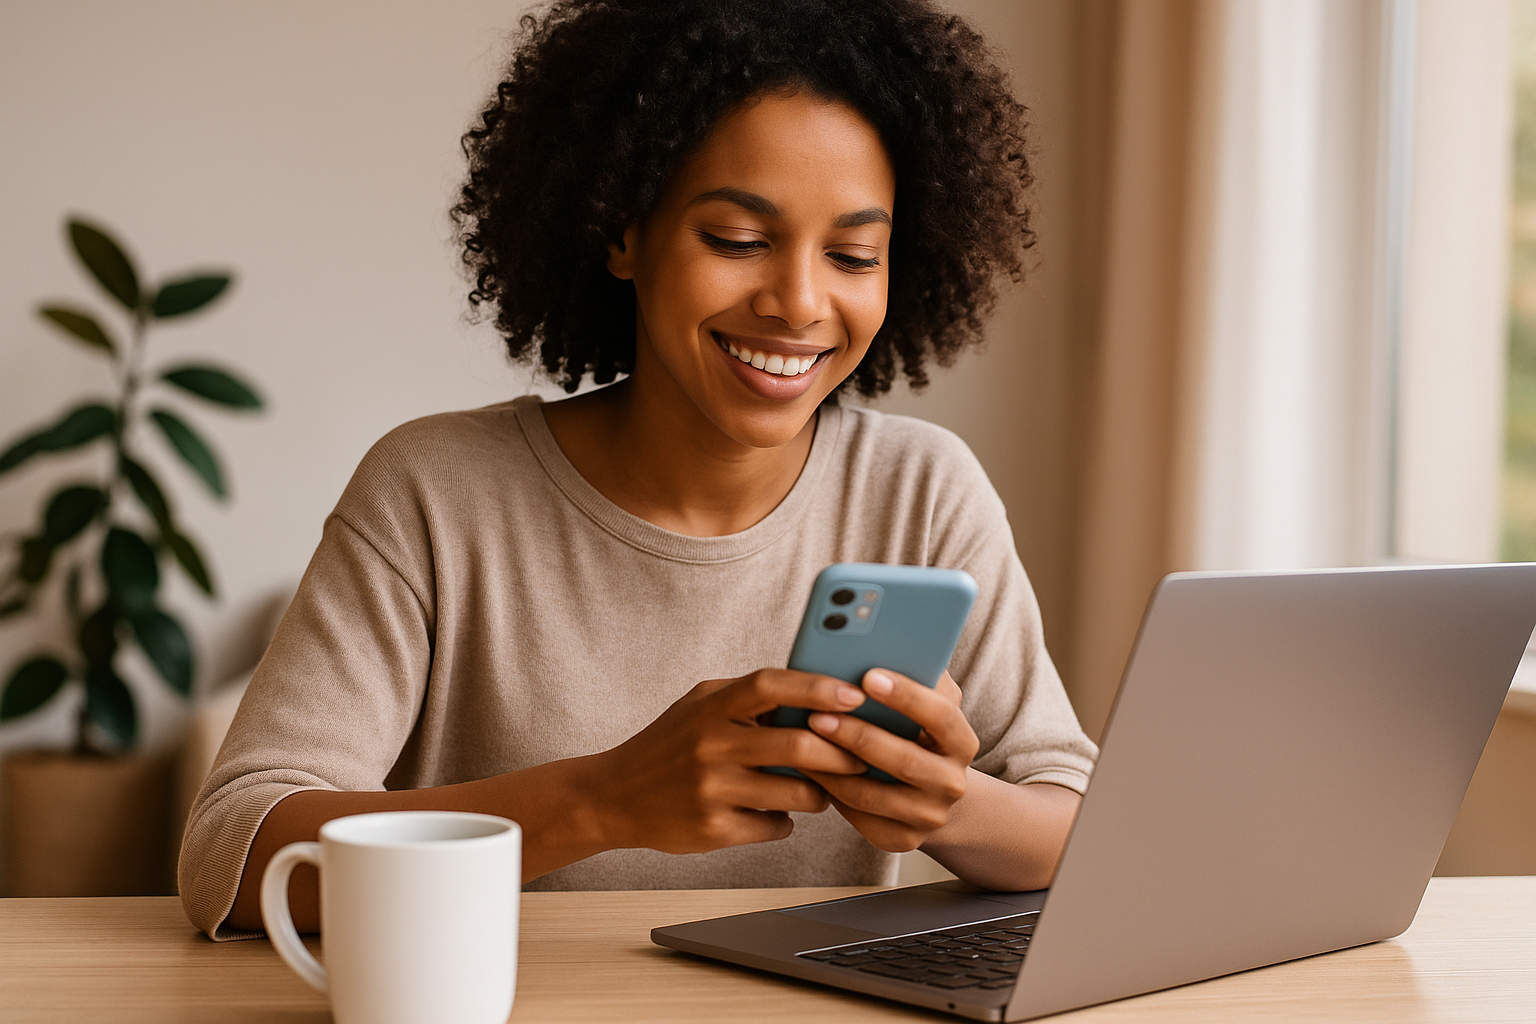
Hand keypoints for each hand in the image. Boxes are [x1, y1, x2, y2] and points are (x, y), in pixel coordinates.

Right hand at [583, 669, 867, 854]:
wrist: (613, 796)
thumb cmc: (669, 745)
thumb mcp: (699, 706)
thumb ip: (747, 697)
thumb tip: (815, 693)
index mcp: (711, 707)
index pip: (771, 686)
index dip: (817, 687)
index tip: (854, 694)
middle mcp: (710, 745)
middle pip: (797, 745)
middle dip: (840, 753)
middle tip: (860, 757)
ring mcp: (712, 790)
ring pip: (795, 793)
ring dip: (820, 793)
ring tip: (819, 790)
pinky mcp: (713, 829)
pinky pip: (775, 826)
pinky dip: (785, 821)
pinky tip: (775, 814)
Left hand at [803, 669, 978, 851]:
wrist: (933, 793)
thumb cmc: (919, 733)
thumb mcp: (929, 703)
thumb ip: (919, 673)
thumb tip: (890, 637)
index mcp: (961, 742)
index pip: (941, 716)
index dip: (907, 696)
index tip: (869, 675)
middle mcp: (951, 783)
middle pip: (903, 760)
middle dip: (857, 735)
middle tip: (818, 714)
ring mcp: (927, 816)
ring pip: (873, 793)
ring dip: (833, 767)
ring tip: (803, 740)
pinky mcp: (900, 839)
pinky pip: (859, 816)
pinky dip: (830, 791)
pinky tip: (807, 769)